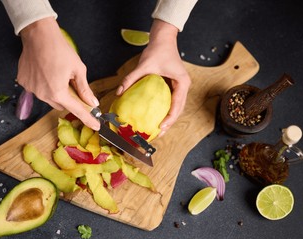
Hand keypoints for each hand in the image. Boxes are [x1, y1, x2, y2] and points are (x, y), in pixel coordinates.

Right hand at [17, 17, 99, 129]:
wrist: (38, 34)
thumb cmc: (59, 49)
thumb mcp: (78, 69)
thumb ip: (84, 89)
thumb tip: (92, 102)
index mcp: (58, 92)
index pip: (76, 110)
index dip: (87, 118)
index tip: (95, 126)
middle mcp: (42, 94)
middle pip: (61, 105)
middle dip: (70, 100)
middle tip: (74, 86)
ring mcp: (31, 89)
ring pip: (49, 98)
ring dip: (56, 92)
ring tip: (58, 74)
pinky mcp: (24, 82)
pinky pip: (38, 90)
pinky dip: (44, 85)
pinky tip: (46, 72)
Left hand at [117, 19, 190, 136]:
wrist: (163, 39)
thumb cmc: (158, 50)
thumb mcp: (144, 65)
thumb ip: (131, 78)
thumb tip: (119, 92)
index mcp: (182, 83)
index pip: (177, 105)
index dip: (170, 118)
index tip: (161, 127)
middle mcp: (183, 86)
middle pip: (178, 110)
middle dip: (169, 123)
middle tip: (158, 135)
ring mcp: (179, 87)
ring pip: (175, 108)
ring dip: (167, 119)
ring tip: (157, 131)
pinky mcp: (173, 87)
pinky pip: (170, 102)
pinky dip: (164, 111)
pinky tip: (155, 118)